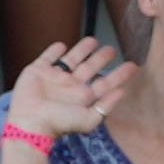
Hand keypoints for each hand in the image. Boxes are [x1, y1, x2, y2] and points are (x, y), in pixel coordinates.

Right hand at [3, 36, 129, 140]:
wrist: (31, 121)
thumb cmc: (59, 123)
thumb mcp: (88, 119)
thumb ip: (105, 106)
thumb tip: (121, 92)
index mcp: (84, 97)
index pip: (106, 83)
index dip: (119, 75)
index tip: (133, 66)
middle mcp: (71, 86)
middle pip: (90, 68)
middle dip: (101, 59)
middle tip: (112, 49)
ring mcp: (55, 77)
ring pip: (72, 60)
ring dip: (82, 50)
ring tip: (93, 40)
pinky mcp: (38, 71)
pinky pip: (48, 57)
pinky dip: (54, 51)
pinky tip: (61, 45)